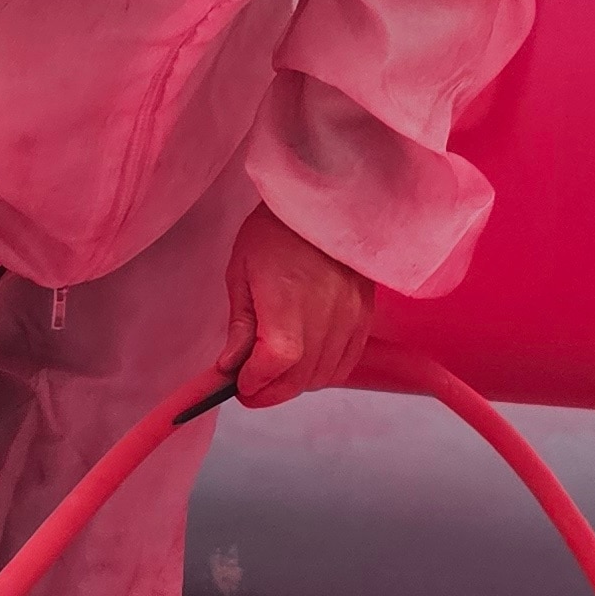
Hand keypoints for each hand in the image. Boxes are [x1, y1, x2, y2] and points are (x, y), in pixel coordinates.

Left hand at [222, 203, 373, 410]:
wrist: (324, 203)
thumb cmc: (276, 232)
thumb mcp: (242, 273)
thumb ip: (241, 326)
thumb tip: (230, 366)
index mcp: (287, 301)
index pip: (275, 362)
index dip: (255, 382)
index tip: (240, 386)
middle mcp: (324, 315)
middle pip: (300, 378)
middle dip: (271, 392)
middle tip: (251, 388)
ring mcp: (350, 318)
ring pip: (323, 376)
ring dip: (296, 384)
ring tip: (276, 372)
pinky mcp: (364, 317)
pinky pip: (346, 363)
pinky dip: (322, 372)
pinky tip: (305, 362)